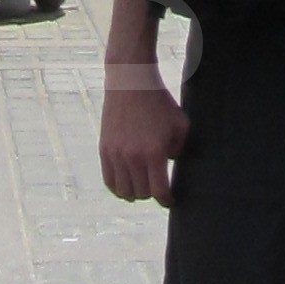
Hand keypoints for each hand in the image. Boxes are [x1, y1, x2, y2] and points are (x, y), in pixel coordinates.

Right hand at [99, 74, 189, 205]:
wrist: (131, 81)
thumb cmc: (159, 102)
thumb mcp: (180, 124)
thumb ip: (179, 149)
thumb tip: (169, 166)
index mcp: (154, 152)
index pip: (160, 191)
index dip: (167, 200)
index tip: (170, 201)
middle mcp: (133, 157)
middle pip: (142, 193)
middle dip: (152, 193)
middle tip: (157, 186)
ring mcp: (116, 154)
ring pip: (124, 191)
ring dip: (135, 192)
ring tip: (142, 186)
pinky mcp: (104, 149)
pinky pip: (109, 181)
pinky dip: (118, 187)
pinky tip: (126, 184)